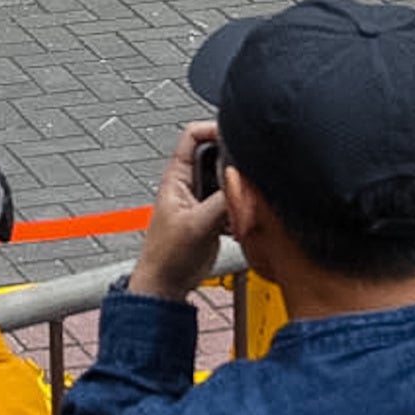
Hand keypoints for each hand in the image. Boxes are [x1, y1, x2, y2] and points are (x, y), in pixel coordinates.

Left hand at [129, 118, 233, 302]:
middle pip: (218, 155)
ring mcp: (203, 199)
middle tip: (249, 175)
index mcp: (177, 177)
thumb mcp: (197, 224)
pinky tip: (243, 221)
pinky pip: (236, 201)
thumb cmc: (165, 256)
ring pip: (230, 180)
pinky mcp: (215, 216)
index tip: (237, 134)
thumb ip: (222, 202)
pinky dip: (243, 208)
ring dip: (241, 189)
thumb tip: (245, 185)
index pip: (193, 135)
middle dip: (236, 163)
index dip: (214, 129)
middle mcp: (190, 183)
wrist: (166, 285)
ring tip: (246, 202)